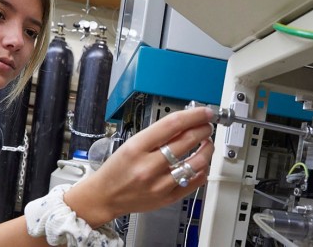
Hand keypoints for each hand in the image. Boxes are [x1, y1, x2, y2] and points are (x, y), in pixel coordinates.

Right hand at [64, 106, 214, 227]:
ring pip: (196, 163)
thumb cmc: (116, 169)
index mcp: (136, 148)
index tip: (204, 112)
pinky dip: (202, 170)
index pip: (172, 124)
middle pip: (187, 141)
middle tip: (207, 125)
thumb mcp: (130, 144)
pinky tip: (200, 164)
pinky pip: (194, 183)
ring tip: (207, 144)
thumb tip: (184, 123)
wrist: (105, 196)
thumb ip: (157, 134)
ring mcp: (159, 184)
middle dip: (203, 129)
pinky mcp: (166, 198)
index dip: (194, 115)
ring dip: (207, 149)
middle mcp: (148, 166)